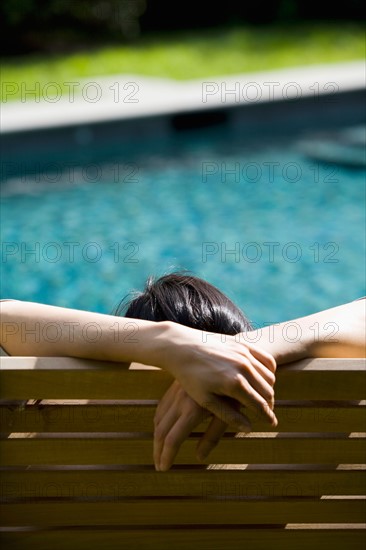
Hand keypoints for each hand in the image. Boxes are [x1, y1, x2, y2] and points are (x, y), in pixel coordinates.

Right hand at [154, 380, 228, 470]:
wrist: (227, 357)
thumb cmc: (234, 389)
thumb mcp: (228, 413)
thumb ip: (214, 435)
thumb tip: (200, 457)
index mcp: (193, 410)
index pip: (173, 439)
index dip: (167, 456)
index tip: (164, 468)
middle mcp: (181, 401)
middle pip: (161, 430)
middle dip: (158, 450)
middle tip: (158, 465)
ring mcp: (177, 392)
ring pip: (159, 417)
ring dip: (157, 436)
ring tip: (159, 450)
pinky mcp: (177, 385)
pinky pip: (162, 406)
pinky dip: (159, 420)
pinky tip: (162, 427)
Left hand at [155, 326, 277, 470]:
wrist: (180, 346)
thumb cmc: (190, 376)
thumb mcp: (206, 400)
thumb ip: (229, 415)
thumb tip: (249, 428)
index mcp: (235, 384)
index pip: (259, 404)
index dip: (267, 416)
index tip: (272, 423)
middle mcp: (244, 367)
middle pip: (267, 391)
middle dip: (269, 404)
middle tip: (267, 412)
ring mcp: (244, 353)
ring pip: (269, 375)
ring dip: (269, 388)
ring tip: (264, 396)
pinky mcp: (243, 343)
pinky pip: (265, 358)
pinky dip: (269, 369)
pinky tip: (264, 377)